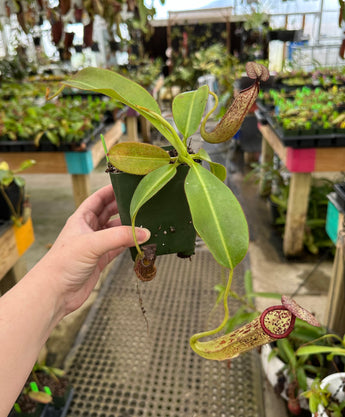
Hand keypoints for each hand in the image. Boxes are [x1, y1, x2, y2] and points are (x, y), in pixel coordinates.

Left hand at [35, 184, 149, 316]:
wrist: (54, 293)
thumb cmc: (62, 263)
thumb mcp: (92, 244)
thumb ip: (119, 236)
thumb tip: (144, 232)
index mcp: (81, 218)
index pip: (98, 199)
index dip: (111, 190)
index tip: (127, 185)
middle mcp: (88, 230)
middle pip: (109, 213)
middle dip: (123, 207)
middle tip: (140, 203)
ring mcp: (95, 245)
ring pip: (115, 231)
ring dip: (128, 228)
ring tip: (144, 223)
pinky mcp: (100, 260)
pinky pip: (118, 248)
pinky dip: (128, 245)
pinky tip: (139, 242)